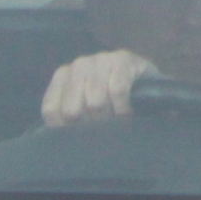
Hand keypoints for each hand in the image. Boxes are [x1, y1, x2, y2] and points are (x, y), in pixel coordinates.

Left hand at [42, 50, 159, 127]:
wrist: (149, 84)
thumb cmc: (111, 101)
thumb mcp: (85, 109)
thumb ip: (67, 118)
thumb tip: (59, 140)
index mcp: (62, 77)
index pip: (51, 111)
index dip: (67, 128)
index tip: (81, 133)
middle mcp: (78, 65)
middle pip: (72, 110)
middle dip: (89, 124)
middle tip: (103, 124)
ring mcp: (99, 59)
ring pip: (95, 102)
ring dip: (109, 117)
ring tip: (116, 117)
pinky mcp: (122, 59)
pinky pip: (117, 92)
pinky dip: (123, 108)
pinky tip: (127, 111)